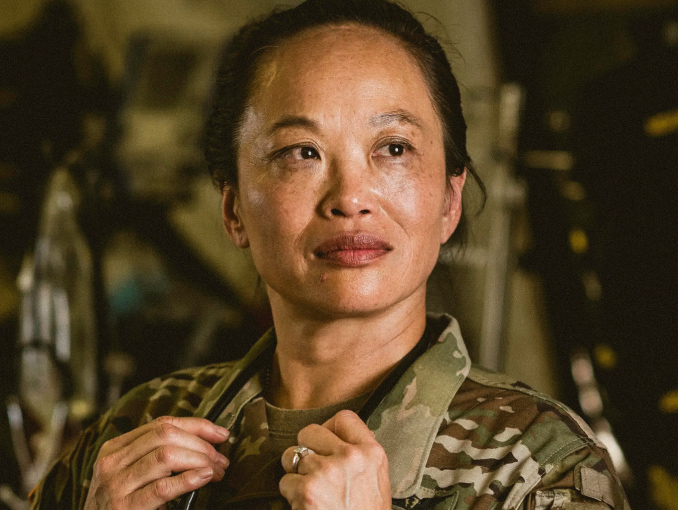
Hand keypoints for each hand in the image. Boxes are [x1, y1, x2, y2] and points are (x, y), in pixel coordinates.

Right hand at [84, 416, 229, 509]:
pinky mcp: (124, 508)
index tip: (220, 434)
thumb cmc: (122, 506)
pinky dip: (188, 480)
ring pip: (166, 456)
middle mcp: (112, 463)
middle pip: (166, 435)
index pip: (162, 424)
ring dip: (199, 461)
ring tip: (215, 471)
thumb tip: (205, 441)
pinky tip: (203, 478)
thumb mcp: (133, 475)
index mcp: (115, 449)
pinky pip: (162, 488)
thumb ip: (156, 455)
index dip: (196, 425)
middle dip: (201, 444)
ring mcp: (116, 485)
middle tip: (220, 460)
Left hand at [280, 410, 390, 508]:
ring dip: (295, 475)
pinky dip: (290, 496)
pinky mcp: (307, 490)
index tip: (326, 445)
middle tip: (313, 473)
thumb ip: (362, 456)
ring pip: (292, 456)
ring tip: (311, 494)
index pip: (344, 418)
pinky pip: (285, 481)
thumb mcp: (377, 482)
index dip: (329, 429)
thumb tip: (337, 435)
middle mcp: (351, 457)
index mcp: (372, 453)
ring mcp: (328, 471)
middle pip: (310, 432)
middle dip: (305, 450)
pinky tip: (306, 508)